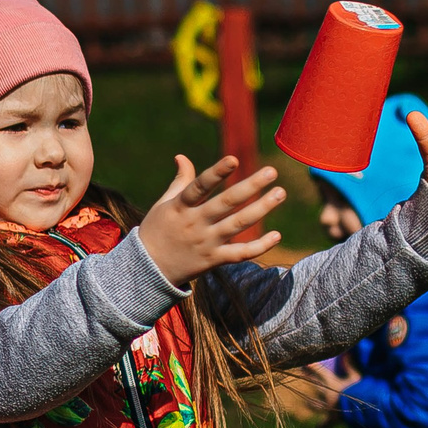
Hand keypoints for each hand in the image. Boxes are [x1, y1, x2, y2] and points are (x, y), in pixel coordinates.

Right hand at [139, 155, 283, 286]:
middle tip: (272, 171)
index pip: (200, 186)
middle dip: (250, 186)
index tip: (234, 159)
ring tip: (280, 193)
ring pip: (238, 225)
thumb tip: (181, 156)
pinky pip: (240, 254)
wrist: (148, 270)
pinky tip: (277, 235)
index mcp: (181, 206)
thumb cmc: (157, 231)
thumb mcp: (163, 204)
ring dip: (261, 209)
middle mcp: (195, 223)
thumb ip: (179, 181)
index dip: (217, 173)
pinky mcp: (213, 260)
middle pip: (226, 203)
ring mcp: (206, 242)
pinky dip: (259, 247)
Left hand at [298, 357, 359, 418]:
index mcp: (332, 384)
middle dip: (307, 380)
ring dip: (309, 403)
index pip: (320, 372)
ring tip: (306, 402)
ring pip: (314, 405)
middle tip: (300, 375)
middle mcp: (327, 396)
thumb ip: (350, 366)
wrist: (361, 410)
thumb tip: (346, 353)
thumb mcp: (356, 378)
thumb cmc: (361, 391)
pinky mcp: (332, 420)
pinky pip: (325, 425)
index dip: (311, 367)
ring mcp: (328, 408)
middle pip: (313, 387)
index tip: (303, 362)